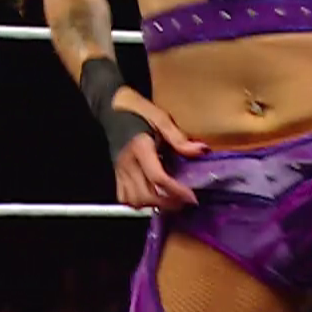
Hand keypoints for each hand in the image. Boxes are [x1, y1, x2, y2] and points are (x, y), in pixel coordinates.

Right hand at [110, 89, 207, 211]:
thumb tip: (201, 151)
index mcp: (139, 148)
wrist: (110, 106)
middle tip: (184, 200)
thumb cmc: (137, 110)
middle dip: (167, 202)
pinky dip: (138, 203)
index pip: (158, 178)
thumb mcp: (160, 118)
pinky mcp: (115, 174)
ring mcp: (119, 170)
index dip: (176, 191)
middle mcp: (127, 163)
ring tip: (169, 200)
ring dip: (153, 205)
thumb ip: (178, 138)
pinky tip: (150, 197)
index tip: (192, 197)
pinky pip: (124, 198)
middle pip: (146, 195)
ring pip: (134, 200)